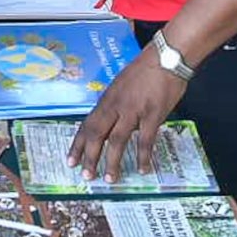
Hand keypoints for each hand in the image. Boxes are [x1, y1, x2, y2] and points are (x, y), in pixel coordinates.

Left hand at [69, 48, 188, 182]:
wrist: (166, 58)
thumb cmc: (144, 71)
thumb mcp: (121, 85)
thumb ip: (114, 105)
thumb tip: (108, 123)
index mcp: (107, 100)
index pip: (87, 125)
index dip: (77, 145)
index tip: (70, 161)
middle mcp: (115, 106)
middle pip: (96, 135)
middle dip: (89, 157)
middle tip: (86, 177)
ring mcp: (133, 111)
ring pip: (116, 140)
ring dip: (112, 162)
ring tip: (110, 179)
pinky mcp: (152, 114)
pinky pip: (145, 140)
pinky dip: (143, 156)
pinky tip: (143, 168)